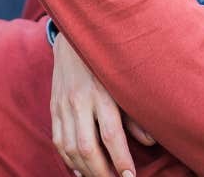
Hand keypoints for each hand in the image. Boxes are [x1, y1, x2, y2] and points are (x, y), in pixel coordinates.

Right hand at [51, 34, 155, 176]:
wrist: (74, 40)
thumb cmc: (107, 62)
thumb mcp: (124, 82)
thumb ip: (135, 114)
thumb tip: (150, 142)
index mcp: (101, 94)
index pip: (111, 134)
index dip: (121, 159)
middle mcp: (79, 102)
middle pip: (87, 147)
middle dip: (102, 172)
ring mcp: (63, 106)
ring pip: (70, 148)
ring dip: (86, 169)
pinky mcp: (53, 108)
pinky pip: (58, 141)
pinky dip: (69, 159)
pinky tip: (80, 170)